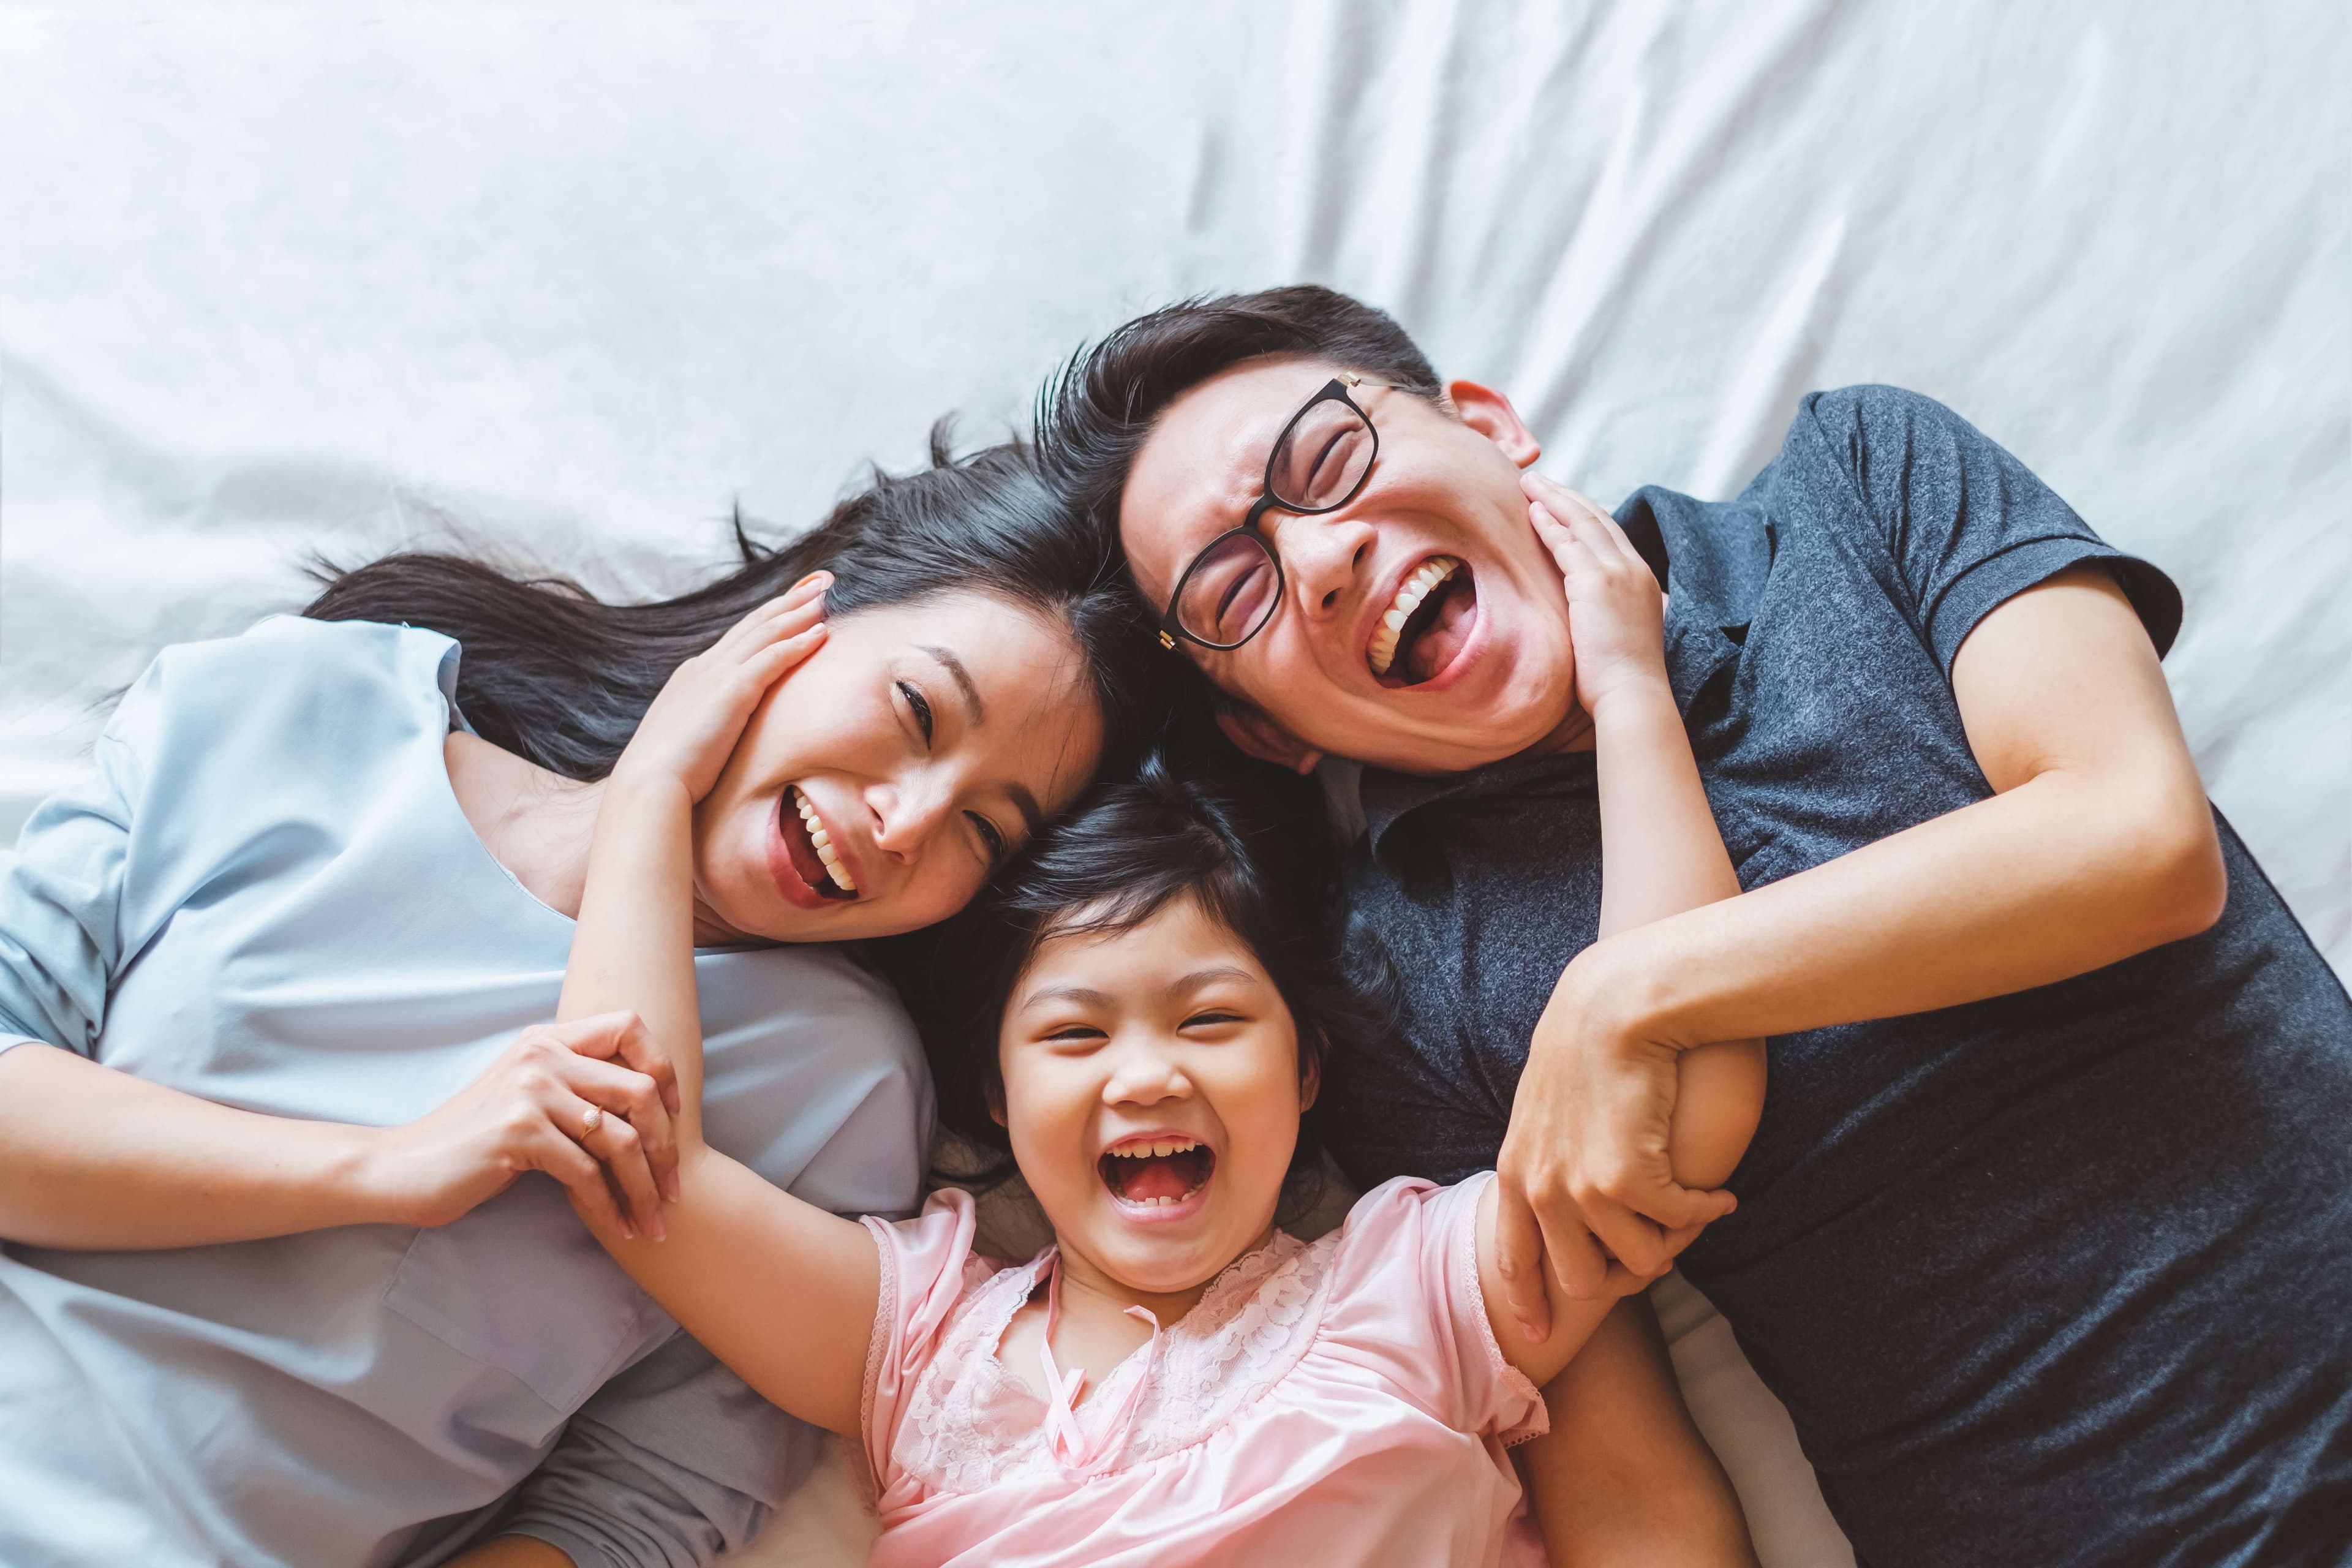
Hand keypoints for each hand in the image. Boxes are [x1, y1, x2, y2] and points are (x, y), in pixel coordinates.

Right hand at [361, 1011, 682, 1239]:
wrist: (403, 1168)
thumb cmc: (474, 1141)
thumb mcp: (527, 1096)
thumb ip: (575, 1087)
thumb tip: (651, 1109)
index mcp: (548, 1039)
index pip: (628, 1025)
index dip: (663, 1067)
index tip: (676, 1113)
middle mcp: (543, 1054)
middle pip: (640, 1090)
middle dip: (666, 1147)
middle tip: (674, 1191)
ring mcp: (530, 1091)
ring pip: (621, 1138)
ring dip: (644, 1189)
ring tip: (654, 1224)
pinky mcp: (518, 1133)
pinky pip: (586, 1172)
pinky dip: (609, 1206)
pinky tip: (617, 1228)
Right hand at [610, 575, 829, 801]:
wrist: (648, 783)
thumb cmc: (668, 772)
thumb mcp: (689, 735)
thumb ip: (708, 721)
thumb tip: (723, 729)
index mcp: (695, 675)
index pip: (739, 637)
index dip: (769, 616)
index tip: (795, 600)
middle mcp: (705, 667)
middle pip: (755, 624)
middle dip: (789, 600)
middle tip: (821, 580)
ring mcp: (717, 676)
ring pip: (765, 633)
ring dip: (798, 612)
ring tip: (827, 595)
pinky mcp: (731, 692)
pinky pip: (771, 659)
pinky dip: (797, 643)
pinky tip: (821, 633)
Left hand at [1493, 943, 1736, 1338]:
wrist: (1614, 1005)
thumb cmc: (1587, 1045)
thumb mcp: (1543, 1105)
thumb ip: (1545, 1153)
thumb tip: (1559, 1193)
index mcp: (1514, 1172)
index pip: (1513, 1259)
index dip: (1528, 1302)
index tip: (1539, 1337)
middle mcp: (1540, 1191)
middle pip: (1582, 1280)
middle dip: (1626, 1275)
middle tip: (1663, 1252)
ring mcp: (1582, 1190)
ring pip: (1639, 1262)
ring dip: (1673, 1242)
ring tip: (1696, 1213)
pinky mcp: (1629, 1181)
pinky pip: (1678, 1224)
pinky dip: (1705, 1211)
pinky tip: (1722, 1195)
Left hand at [1522, 473, 1669, 722]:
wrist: (1632, 695)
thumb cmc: (1622, 677)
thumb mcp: (1623, 632)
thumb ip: (1611, 610)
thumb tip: (1592, 610)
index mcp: (1641, 578)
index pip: (1610, 533)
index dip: (1584, 513)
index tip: (1560, 501)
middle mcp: (1633, 568)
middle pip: (1597, 518)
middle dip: (1565, 495)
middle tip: (1538, 480)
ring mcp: (1616, 573)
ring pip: (1582, 522)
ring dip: (1553, 499)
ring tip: (1528, 484)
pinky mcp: (1595, 583)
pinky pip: (1567, 544)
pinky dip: (1549, 524)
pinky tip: (1531, 511)